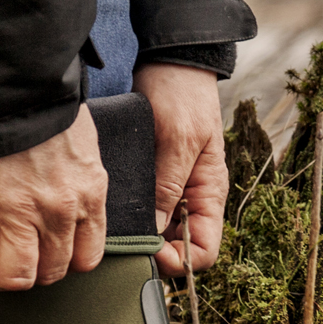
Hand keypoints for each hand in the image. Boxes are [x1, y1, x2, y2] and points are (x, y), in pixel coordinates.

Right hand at [0, 105, 106, 289]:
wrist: (6, 78)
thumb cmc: (41, 102)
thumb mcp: (79, 144)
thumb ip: (76, 179)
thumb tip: (59, 197)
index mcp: (88, 193)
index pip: (87, 257)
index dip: (60, 264)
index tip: (40, 253)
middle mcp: (59, 210)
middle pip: (49, 272)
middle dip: (24, 271)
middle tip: (2, 256)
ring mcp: (19, 211)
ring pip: (12, 275)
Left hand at [134, 63, 227, 275]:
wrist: (170, 63)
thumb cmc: (182, 95)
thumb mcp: (177, 139)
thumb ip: (167, 186)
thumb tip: (154, 231)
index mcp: (210, 193)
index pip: (205, 251)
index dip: (180, 261)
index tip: (151, 252)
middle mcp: (193, 199)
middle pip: (180, 249)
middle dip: (155, 253)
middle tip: (124, 244)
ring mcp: (173, 191)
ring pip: (160, 234)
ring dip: (140, 237)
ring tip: (114, 230)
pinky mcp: (153, 180)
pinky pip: (146, 211)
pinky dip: (132, 218)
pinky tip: (111, 212)